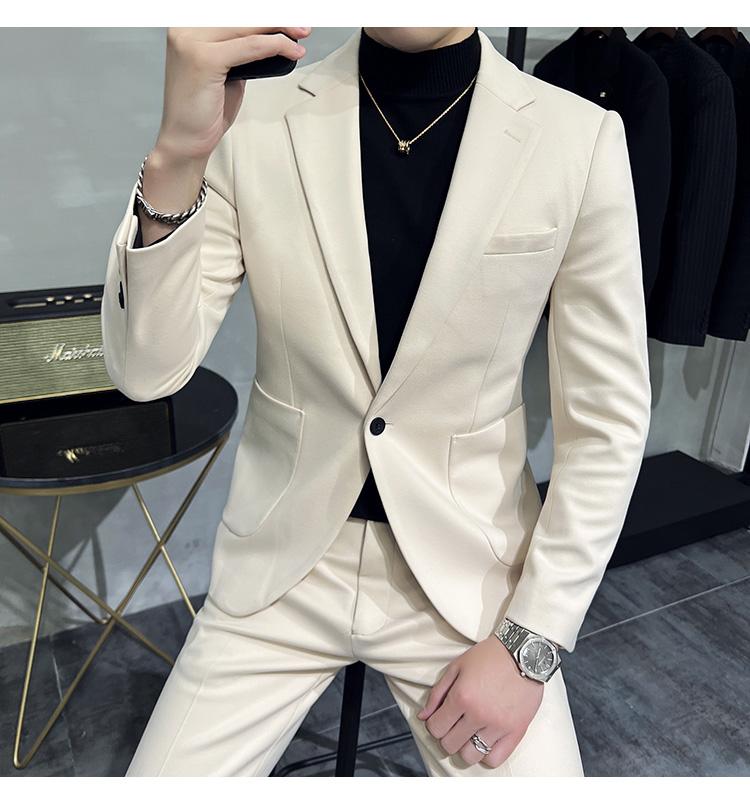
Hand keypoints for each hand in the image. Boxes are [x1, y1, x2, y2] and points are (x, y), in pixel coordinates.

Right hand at [157, 26, 312, 161]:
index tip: (287, 19)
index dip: (263, 15)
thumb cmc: (203, 110)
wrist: (185, 141)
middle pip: (241, 15)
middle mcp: (185, 29)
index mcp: (186, 26)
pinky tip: (292, 51)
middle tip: (301, 24)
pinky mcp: (204, 59)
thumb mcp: (224, 71)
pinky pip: (251, 46)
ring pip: (248, 27)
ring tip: (301, 35)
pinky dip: (275, 46)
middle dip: (276, 18)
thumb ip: (238, 51)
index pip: (232, 12)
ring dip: (280, 29)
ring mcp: (191, 42)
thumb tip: (267, 38)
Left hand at [416, 635, 543, 768]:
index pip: (436, 728)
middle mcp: (479, 714)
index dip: (434, 724)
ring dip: (465, 747)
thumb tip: (423, 717)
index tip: (440, 718)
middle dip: (447, 736)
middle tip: (454, 725)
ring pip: (470, 756)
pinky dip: (487, 755)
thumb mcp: (457, 667)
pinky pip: (495, 759)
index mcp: (462, 697)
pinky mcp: (516, 732)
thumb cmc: (489, 657)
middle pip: (450, 745)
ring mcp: (498, 726)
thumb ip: (437, 693)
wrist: (523, 653)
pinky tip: (485, 740)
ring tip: (469, 734)